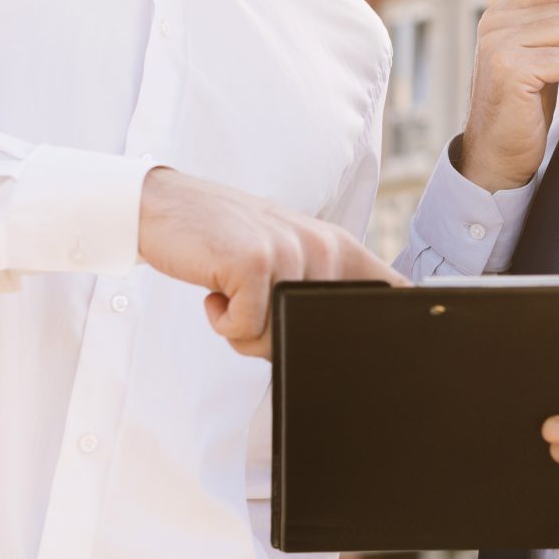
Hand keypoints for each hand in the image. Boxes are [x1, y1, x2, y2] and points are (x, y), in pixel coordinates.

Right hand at [137, 167, 400, 356]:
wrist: (163, 206)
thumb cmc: (224, 241)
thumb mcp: (285, 256)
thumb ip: (315, 291)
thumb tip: (339, 346)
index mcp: (338, 247)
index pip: (392, 290)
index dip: (396, 327)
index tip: (394, 351)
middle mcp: (322, 247)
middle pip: (319, 334)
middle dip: (279, 338)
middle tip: (252, 305)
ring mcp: (289, 253)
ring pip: (280, 337)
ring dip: (246, 331)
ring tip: (232, 292)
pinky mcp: (253, 263)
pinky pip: (245, 330)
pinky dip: (222, 323)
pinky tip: (214, 289)